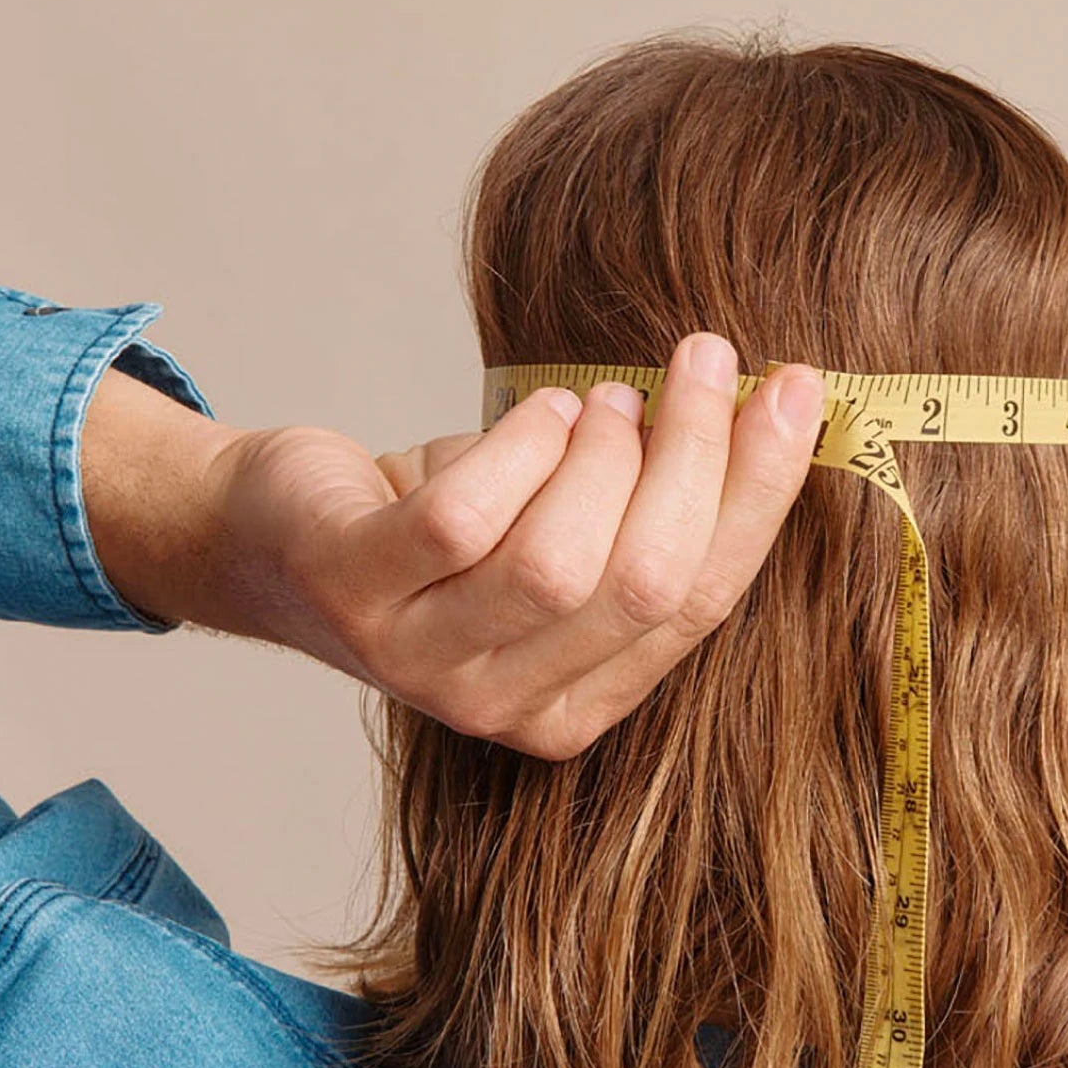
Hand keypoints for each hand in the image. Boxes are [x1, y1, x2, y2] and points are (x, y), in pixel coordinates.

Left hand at [98, 333, 827, 759]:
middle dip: (694, 458)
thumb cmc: (445, 527)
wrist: (273, 537)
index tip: (794, 392)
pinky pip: (465, 518)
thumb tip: (771, 407)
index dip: (756, 494)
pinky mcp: (355, 593)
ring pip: (560, 561)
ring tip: (601, 400)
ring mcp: (422, 664)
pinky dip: (520, 445)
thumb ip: (650, 510)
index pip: (699, 605)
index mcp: (579, 706)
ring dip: (604, 453)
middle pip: (643, 585)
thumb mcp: (561, 534)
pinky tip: (540, 411)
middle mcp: (505, 707)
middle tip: (706, 360)